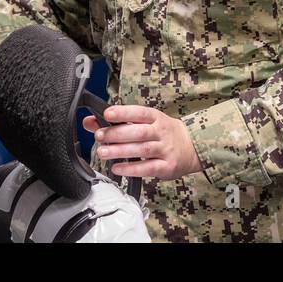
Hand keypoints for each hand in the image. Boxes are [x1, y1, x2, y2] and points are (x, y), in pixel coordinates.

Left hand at [82, 105, 202, 180]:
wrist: (193, 147)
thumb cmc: (164, 133)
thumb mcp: (146, 123)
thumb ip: (118, 123)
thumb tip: (90, 122)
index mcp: (156, 118)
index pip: (140, 112)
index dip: (124, 112)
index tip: (108, 113)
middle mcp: (162, 132)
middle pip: (139, 131)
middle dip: (117, 134)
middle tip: (100, 136)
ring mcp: (165, 149)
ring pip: (142, 149)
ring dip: (120, 151)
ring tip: (103, 153)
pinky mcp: (167, 166)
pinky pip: (148, 168)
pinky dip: (131, 169)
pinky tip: (117, 168)